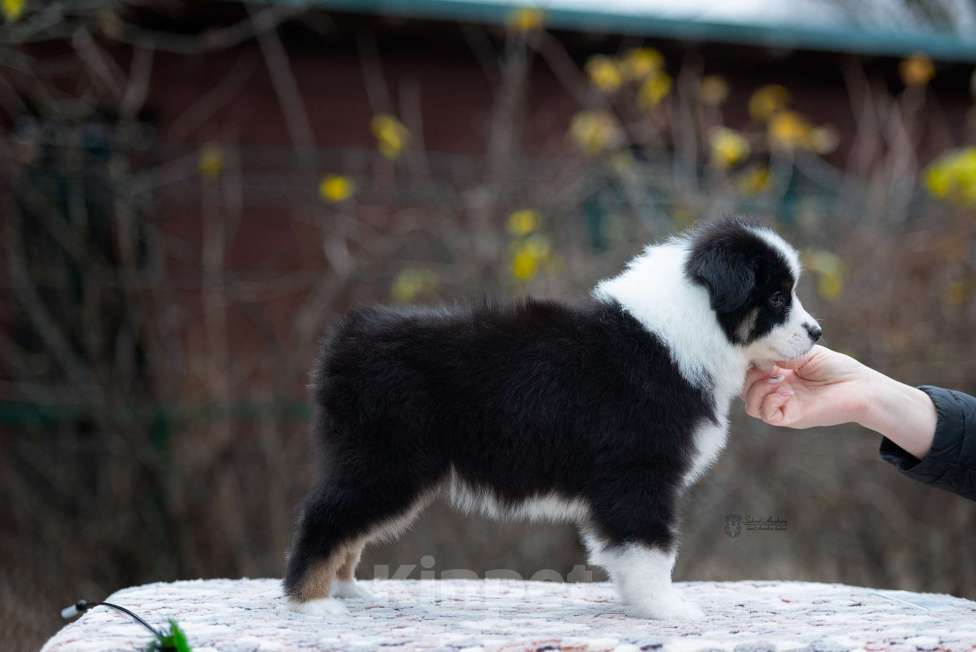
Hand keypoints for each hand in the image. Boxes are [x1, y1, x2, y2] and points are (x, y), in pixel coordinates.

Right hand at [741, 345, 869, 428]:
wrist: (860, 387)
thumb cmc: (836, 368)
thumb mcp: (803, 353)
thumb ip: (780, 353)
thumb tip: (758, 356)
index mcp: (778, 374)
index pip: (748, 373)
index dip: (747, 363)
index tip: (758, 353)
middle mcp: (776, 391)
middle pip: (744, 389)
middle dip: (750, 376)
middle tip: (769, 366)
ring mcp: (783, 405)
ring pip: (750, 406)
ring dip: (758, 389)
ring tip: (779, 380)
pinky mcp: (791, 418)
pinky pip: (766, 415)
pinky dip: (770, 400)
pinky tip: (787, 391)